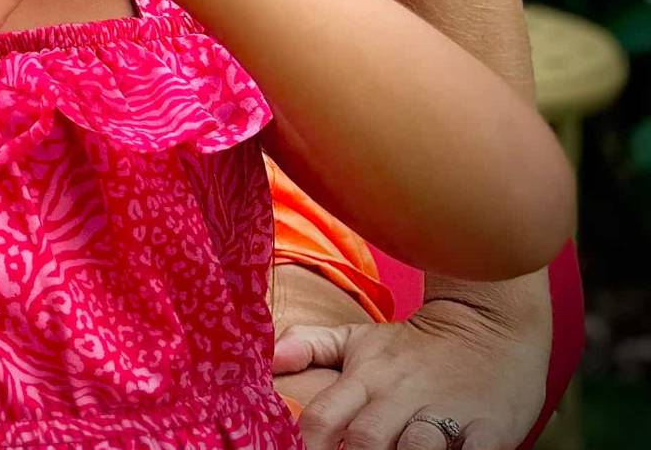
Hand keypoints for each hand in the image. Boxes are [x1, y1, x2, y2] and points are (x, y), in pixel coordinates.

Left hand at [282, 289, 550, 449]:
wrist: (490, 321)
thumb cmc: (416, 344)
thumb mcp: (359, 338)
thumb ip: (310, 345)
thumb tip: (268, 358)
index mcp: (366, 379)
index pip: (324, 418)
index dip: (309, 445)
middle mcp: (401, 396)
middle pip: (366, 441)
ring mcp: (446, 412)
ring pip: (417, 449)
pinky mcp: (490, 428)